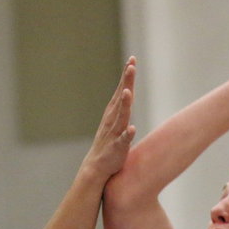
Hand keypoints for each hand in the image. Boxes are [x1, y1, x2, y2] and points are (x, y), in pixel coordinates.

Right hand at [81, 56, 136, 183]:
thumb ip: (122, 108)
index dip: (127, 77)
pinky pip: (122, 140)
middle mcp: (113, 120)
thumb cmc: (109, 145)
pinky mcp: (117, 148)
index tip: (132, 60)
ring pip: (121, 116)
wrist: (96, 168)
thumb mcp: (117, 123)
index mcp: (114, 114)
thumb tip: (127, 91)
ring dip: (125, 104)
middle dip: (126, 81)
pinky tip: (132, 129)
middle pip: (121, 98)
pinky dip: (127, 135)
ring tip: (128, 91)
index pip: (122, 91)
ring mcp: (114, 133)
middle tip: (131, 64)